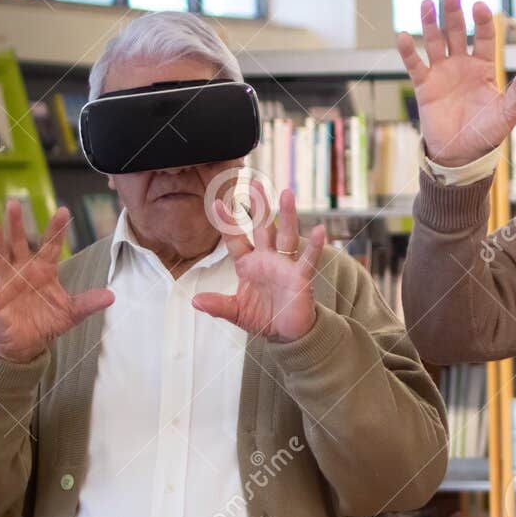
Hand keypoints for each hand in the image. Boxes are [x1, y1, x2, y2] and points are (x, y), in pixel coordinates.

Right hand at [0, 201, 112, 363]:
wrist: (26, 341)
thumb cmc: (47, 321)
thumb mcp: (72, 312)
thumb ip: (88, 302)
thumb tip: (112, 296)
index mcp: (44, 269)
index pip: (51, 245)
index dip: (56, 229)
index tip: (64, 211)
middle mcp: (23, 270)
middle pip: (19, 243)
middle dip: (16, 224)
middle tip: (14, 203)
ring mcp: (6, 283)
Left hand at [192, 185, 325, 341]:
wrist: (287, 333)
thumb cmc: (262, 316)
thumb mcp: (235, 312)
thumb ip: (217, 305)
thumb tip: (195, 300)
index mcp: (248, 264)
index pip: (235, 239)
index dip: (227, 223)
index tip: (216, 204)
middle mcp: (267, 259)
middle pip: (263, 228)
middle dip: (259, 206)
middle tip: (255, 183)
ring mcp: (285, 265)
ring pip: (286, 235)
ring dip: (287, 215)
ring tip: (286, 193)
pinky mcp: (300, 277)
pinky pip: (308, 259)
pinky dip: (315, 246)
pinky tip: (320, 230)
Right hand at [395, 0, 515, 168]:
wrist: (462, 154)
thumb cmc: (487, 134)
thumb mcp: (507, 114)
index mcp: (484, 68)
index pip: (484, 38)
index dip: (482, 21)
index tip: (480, 6)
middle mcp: (462, 64)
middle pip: (457, 32)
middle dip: (453, 12)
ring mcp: (442, 73)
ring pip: (435, 42)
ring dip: (430, 23)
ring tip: (427, 3)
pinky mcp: (424, 86)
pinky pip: (415, 65)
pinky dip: (408, 52)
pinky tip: (404, 36)